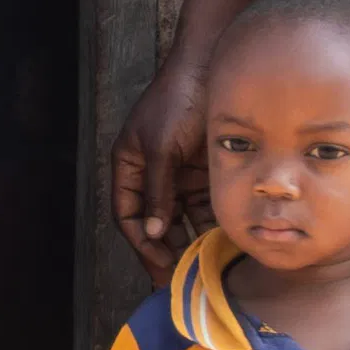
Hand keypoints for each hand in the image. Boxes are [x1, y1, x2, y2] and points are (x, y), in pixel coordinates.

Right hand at [108, 48, 212, 272]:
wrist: (210, 69)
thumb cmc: (176, 102)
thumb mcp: (162, 147)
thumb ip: (158, 190)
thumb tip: (154, 231)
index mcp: (129, 167)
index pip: (128, 215)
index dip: (141, 241)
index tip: (160, 264)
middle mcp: (151, 176)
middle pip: (155, 222)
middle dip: (165, 251)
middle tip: (179, 280)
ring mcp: (178, 175)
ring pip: (181, 219)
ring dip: (189, 241)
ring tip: (203, 268)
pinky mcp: (203, 173)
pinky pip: (204, 206)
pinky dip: (210, 224)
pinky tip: (221, 244)